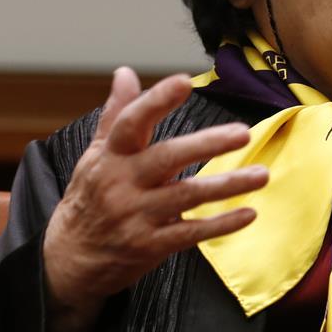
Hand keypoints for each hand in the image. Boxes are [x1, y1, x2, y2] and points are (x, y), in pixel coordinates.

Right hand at [43, 67, 267, 331]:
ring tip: (262, 175)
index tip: (184, 81)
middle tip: (243, 132)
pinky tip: (248, 214)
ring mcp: (136, 216)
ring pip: (187, 196)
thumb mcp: (96, 155)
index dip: (156, 100)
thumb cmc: (90, 198)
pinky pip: (191, 233)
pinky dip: (221, 224)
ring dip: (227, 185)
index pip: (132, 122)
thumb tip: (125, 72)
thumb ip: (116, 114)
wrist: (69, 259)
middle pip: (167, 157)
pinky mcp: (149, 245)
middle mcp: (122, 183)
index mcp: (111, 156)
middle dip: (207, 144)